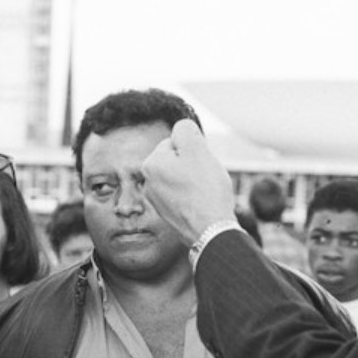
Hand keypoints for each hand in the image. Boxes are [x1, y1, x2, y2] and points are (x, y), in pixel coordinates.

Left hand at [142, 119, 235, 244]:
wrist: (209, 229)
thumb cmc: (204, 189)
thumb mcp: (197, 149)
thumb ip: (186, 131)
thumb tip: (180, 128)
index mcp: (150, 164)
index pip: (176, 142)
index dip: (194, 149)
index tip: (200, 163)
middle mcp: (148, 182)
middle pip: (178, 160)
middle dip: (193, 164)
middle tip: (204, 178)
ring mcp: (156, 199)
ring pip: (182, 177)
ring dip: (194, 179)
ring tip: (204, 191)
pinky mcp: (168, 212)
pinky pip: (184, 194)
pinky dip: (193, 195)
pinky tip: (201, 203)